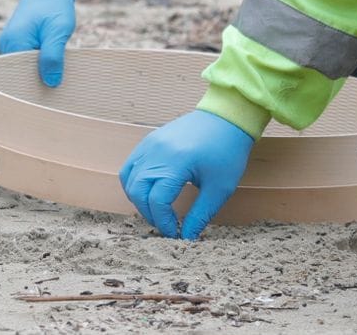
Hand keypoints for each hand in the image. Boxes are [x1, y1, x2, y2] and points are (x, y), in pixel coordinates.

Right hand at [0, 0, 75, 86]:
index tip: (53, 89)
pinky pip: (23, 61)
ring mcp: (8, 44)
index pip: (20, 77)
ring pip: (22, 68)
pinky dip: (36, 64)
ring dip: (37, 71)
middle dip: (37, 80)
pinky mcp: (15, 43)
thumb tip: (50, 83)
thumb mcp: (58, 31)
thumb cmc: (54, 7)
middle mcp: (5, 45)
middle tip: (57, 82)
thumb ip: (53, 57)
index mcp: (13, 43)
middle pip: (19, 75)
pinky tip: (49, 64)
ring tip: (54, 71)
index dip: (37, 85)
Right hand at [120, 109, 253, 239]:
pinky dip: (134, 182)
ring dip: (139, 199)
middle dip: (148, 214)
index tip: (175, 234)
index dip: (163, 222)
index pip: (157, 200)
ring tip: (157, 210)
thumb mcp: (219, 188)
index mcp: (177, 162)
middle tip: (165, 224)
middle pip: (137, 191)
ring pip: (129, 178)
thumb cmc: (227, 151)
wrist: (227, 118)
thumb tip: (187, 237)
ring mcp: (151, 143)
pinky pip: (131, 165)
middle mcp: (158, 151)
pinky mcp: (150, 140)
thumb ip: (200, 214)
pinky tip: (150, 191)